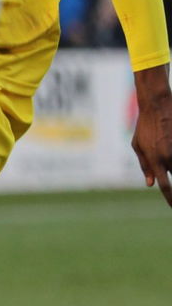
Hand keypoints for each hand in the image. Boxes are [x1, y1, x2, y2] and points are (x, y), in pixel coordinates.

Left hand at [131, 67, 171, 205]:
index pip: (166, 186)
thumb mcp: (137, 146)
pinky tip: (169, 153)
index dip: (171, 199)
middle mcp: (169, 157)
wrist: (156, 106)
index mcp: (155, 160)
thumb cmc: (144, 126)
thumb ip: (145, 166)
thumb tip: (151, 184)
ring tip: (167, 167)